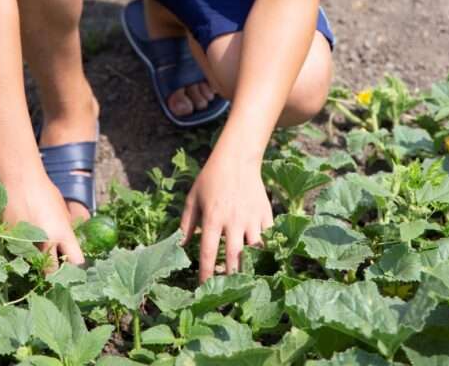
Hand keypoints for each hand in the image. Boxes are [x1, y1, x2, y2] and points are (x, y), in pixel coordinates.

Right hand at [3, 178, 84, 271]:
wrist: (19, 179)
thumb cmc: (43, 190)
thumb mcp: (61, 208)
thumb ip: (65, 228)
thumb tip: (69, 242)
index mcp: (62, 233)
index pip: (75, 261)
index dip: (74, 263)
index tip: (71, 260)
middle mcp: (46, 243)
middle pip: (52, 271)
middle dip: (53, 268)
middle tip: (52, 260)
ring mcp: (27, 245)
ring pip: (34, 265)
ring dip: (36, 261)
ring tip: (35, 248)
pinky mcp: (10, 243)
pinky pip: (19, 255)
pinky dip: (21, 252)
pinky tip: (22, 241)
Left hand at [180, 152, 272, 282]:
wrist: (237, 158)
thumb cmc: (211, 178)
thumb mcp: (193, 197)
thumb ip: (186, 223)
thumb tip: (179, 246)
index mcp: (213, 217)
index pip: (208, 252)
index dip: (205, 273)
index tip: (202, 288)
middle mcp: (233, 220)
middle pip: (233, 257)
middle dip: (229, 277)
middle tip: (226, 290)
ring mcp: (252, 218)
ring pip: (254, 251)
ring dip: (249, 267)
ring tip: (244, 279)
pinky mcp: (266, 214)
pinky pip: (268, 238)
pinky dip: (265, 250)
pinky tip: (261, 259)